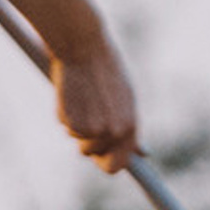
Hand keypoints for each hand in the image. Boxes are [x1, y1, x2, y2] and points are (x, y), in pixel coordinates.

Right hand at [52, 40, 139, 173]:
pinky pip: (67, 128)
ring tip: (81, 99)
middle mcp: (116, 132)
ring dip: (78, 128)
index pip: (120, 164)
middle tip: (87, 124)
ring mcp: (95, 130)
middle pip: (99, 162)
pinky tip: (71, 94)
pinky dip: (65, 115)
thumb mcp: (125, 97)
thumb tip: (144, 154)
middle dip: (92, 149)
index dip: (108, 162)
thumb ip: (129, 126)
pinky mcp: (75, 123)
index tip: (100, 158)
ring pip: (81, 145)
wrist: (84, 46)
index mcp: (131, 124)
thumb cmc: (104, 67)